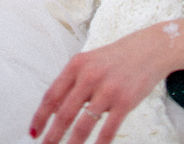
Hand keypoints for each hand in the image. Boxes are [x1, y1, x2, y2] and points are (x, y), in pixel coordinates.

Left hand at [29, 25, 171, 143]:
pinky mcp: (125, 100)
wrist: (149, 48)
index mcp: (77, 64)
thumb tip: (54, 110)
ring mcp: (108, 89)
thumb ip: (73, 82)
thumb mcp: (90, 61)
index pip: (51, 95)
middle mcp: (89, 75)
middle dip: (52, 136)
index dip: (40, 116)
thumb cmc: (116, 58)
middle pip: (64, 113)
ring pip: (83, 124)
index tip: (34, 132)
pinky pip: (108, 129)